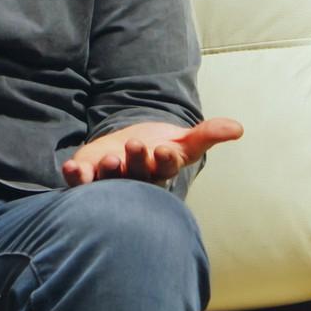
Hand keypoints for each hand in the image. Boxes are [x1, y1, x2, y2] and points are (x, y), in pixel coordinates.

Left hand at [61, 118, 244, 186]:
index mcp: (161, 169)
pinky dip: (76, 176)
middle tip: (135, 147)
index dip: (165, 160)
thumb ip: (208, 134)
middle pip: (137, 174)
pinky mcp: (89, 176)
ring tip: (110, 160)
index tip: (164, 150)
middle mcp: (136, 179)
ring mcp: (111, 180)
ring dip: (108, 171)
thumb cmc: (159, 149)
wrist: (127, 152)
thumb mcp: (184, 140)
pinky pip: (81, 181)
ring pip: (110, 180)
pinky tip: (72, 167)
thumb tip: (238, 129)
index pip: (166, 167)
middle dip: (136, 162)